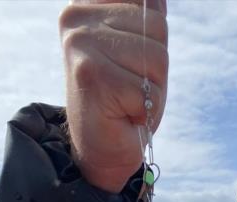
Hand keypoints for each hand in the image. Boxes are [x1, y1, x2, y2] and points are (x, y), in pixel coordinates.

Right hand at [59, 0, 168, 192]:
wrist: (101, 152)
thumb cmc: (124, 101)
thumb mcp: (139, 48)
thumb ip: (144, 14)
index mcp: (88, 4)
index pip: (149, 3)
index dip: (153, 39)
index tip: (131, 62)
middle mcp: (78, 16)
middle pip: (158, 28)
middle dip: (156, 67)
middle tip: (131, 88)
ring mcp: (82, 43)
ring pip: (156, 57)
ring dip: (152, 89)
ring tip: (128, 100)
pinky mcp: (93, 74)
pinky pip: (148, 88)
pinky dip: (146, 109)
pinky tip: (123, 114)